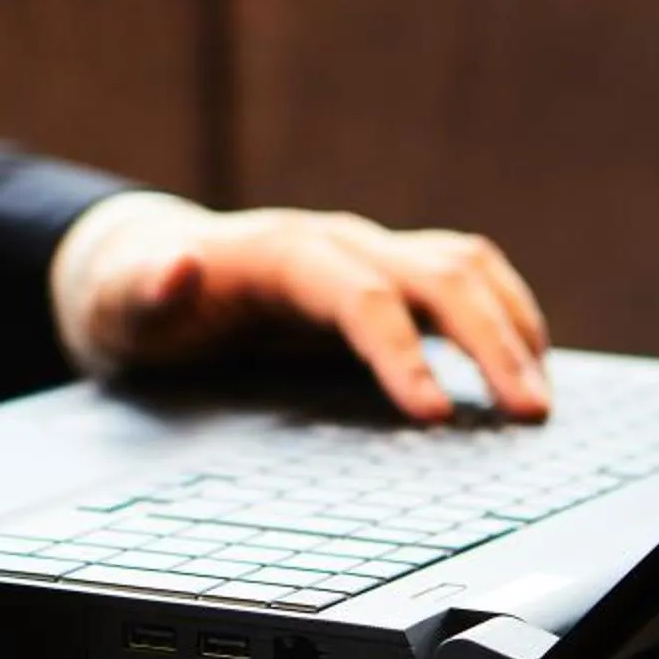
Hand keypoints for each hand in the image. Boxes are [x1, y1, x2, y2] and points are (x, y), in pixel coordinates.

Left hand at [54, 196, 553, 421]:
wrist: (149, 270)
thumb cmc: (136, 301)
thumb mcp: (118, 306)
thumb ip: (142, 291)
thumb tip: (174, 265)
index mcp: (282, 253)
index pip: (361, 297)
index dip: (401, 354)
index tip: (433, 416)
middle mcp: (339, 241)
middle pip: (437, 277)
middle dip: (489, 342)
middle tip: (528, 414)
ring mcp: (370, 250)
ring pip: (465, 268)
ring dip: (511, 326)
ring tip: (539, 399)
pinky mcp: (388, 270)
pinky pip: (465, 278)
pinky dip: (505, 314)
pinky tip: (526, 364)